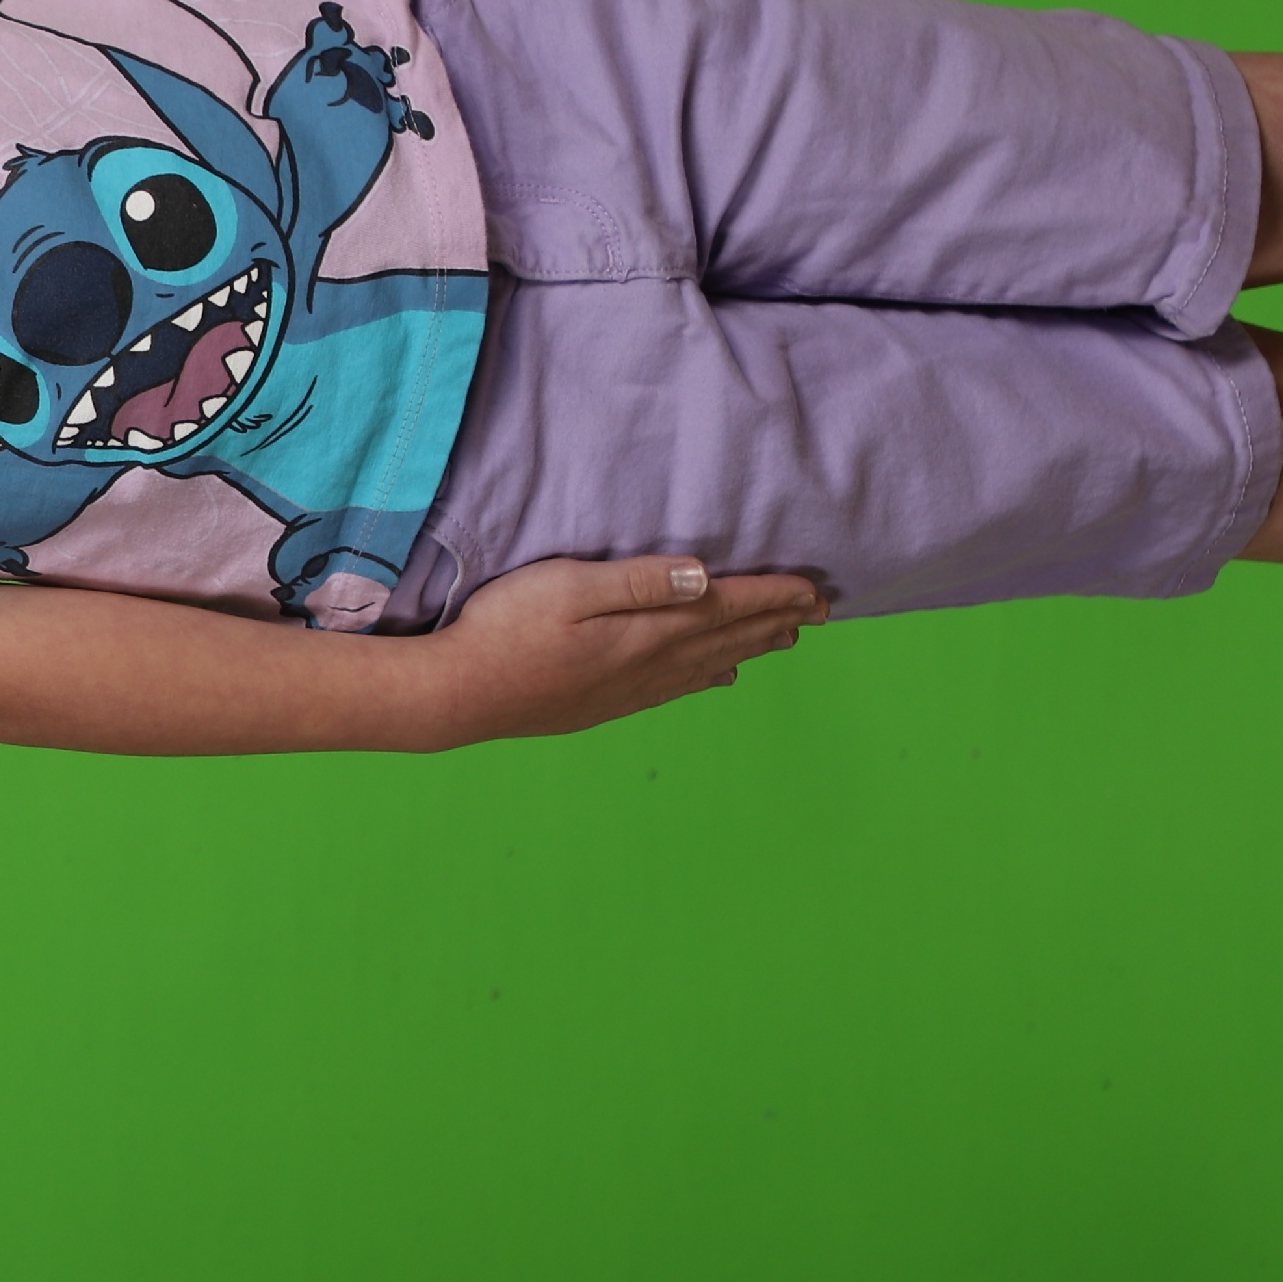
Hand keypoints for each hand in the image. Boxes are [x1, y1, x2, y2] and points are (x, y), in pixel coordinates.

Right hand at [425, 553, 818, 742]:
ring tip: (786, 637)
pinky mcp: (607, 704)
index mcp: (647, 631)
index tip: (816, 587)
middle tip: (822, 610)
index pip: (725, 607)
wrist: (460, 694)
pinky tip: (720, 677)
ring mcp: (629, 689)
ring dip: (751, 648)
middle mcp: (650, 664)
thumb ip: (638, 581)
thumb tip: (706, 577)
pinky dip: (711, 677)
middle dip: (777, 620)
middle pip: (728, 639)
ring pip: (710, 666)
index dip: (774, 596)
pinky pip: (678, 688)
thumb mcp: (568, 588)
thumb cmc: (505, 630)